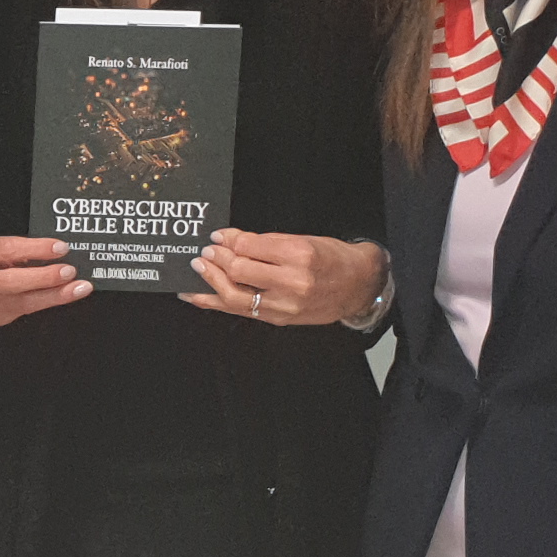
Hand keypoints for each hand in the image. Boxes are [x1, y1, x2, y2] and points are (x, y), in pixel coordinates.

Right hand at [0, 235, 87, 326]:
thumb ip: (17, 248)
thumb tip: (55, 252)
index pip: (7, 250)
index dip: (36, 250)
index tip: (60, 248)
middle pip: (13, 282)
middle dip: (45, 278)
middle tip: (70, 271)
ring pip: (24, 302)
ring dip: (56, 295)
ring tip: (80, 288)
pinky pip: (26, 310)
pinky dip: (47, 301)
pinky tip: (64, 295)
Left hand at [186, 232, 386, 327]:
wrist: (358, 286)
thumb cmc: (333, 259)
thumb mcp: (303, 240)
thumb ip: (265, 242)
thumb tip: (230, 239)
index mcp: (299, 255)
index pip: (250, 247)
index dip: (228, 240)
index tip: (217, 236)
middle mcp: (292, 282)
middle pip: (240, 272)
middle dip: (217, 259)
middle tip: (205, 251)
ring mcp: (285, 305)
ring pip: (235, 297)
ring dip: (211, 281)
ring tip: (198, 268)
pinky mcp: (280, 320)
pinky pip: (241, 312)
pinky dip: (216, 304)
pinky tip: (198, 296)